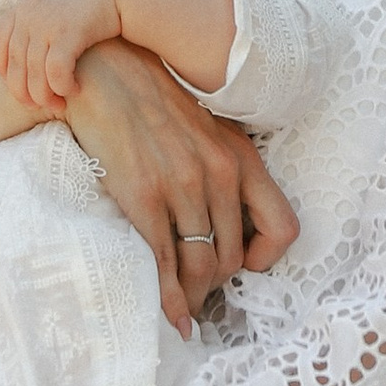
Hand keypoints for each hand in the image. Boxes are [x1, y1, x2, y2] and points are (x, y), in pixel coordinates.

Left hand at [0, 0, 131, 113]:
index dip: (6, 73)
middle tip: (38, 106)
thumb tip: (30, 48)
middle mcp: (29, 16)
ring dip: (45, 96)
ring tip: (59, 104)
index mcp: (22, 8)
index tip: (20, 87)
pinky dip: (62, 86)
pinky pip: (56, 71)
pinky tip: (75, 90)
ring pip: (34, 74)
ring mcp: (47, 24)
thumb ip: (38, 17)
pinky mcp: (69, 32)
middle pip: (15, 67)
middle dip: (24, 93)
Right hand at [64, 40, 297, 332]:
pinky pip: (164, 263)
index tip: (243, 267)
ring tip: (184, 309)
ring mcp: (183, 185)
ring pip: (202, 268)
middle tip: (198, 295)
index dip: (266, 258)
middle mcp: (220, 172)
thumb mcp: (203, 127)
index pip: (283, 228)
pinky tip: (169, 315)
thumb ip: (219, 166)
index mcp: (241, 156)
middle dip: (217, 286)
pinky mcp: (144, 195)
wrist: (102, 70)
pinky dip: (169, 298)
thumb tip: (219, 217)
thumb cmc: (148, 99)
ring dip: (194, 299)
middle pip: (233, 258)